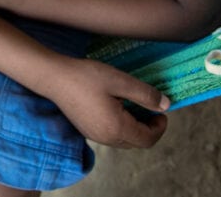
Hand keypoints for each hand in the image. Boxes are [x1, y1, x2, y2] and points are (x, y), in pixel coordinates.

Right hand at [44, 56, 169, 148]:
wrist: (54, 77)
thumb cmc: (87, 77)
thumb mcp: (120, 81)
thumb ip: (145, 95)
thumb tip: (166, 105)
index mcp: (117, 128)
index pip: (148, 139)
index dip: (160, 127)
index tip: (162, 111)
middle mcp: (106, 138)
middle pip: (137, 142)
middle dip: (149, 129)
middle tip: (151, 108)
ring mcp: (94, 136)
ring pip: (124, 140)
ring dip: (135, 127)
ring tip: (134, 106)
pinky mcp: (86, 130)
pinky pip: (111, 135)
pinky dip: (121, 126)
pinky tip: (117, 107)